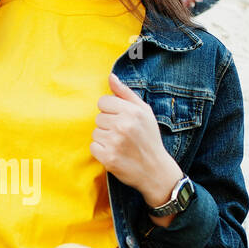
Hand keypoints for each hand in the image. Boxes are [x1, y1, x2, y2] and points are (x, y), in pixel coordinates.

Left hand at [90, 71, 183, 217]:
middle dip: (108, 125)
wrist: (155, 170)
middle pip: (98, 117)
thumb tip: (110, 77)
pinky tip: (115, 153)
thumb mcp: (144, 112)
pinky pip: (93, 147)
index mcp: (132, 111)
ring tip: (120, 144)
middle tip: (122, 134)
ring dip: (104, 138)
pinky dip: (101, 151)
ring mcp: (114, 142)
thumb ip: (126, 93)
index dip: (110, 110)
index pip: (103, 101)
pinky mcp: (108, 157)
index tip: (121, 119)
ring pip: (95, 132)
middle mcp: (123, 125)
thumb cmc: (149, 138)